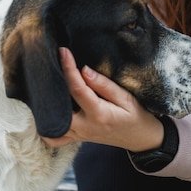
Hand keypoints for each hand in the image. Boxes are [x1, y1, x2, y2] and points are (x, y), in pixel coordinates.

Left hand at [42, 47, 163, 151]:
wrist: (143, 138)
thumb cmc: (136, 115)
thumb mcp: (126, 98)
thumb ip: (104, 85)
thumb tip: (84, 70)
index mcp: (99, 114)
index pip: (77, 89)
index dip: (68, 68)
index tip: (63, 52)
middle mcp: (85, 127)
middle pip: (58, 107)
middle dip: (53, 85)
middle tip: (52, 66)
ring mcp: (80, 135)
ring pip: (53, 125)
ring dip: (48, 106)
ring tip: (49, 85)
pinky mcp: (78, 138)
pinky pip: (56, 138)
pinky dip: (48, 127)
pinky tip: (49, 111)